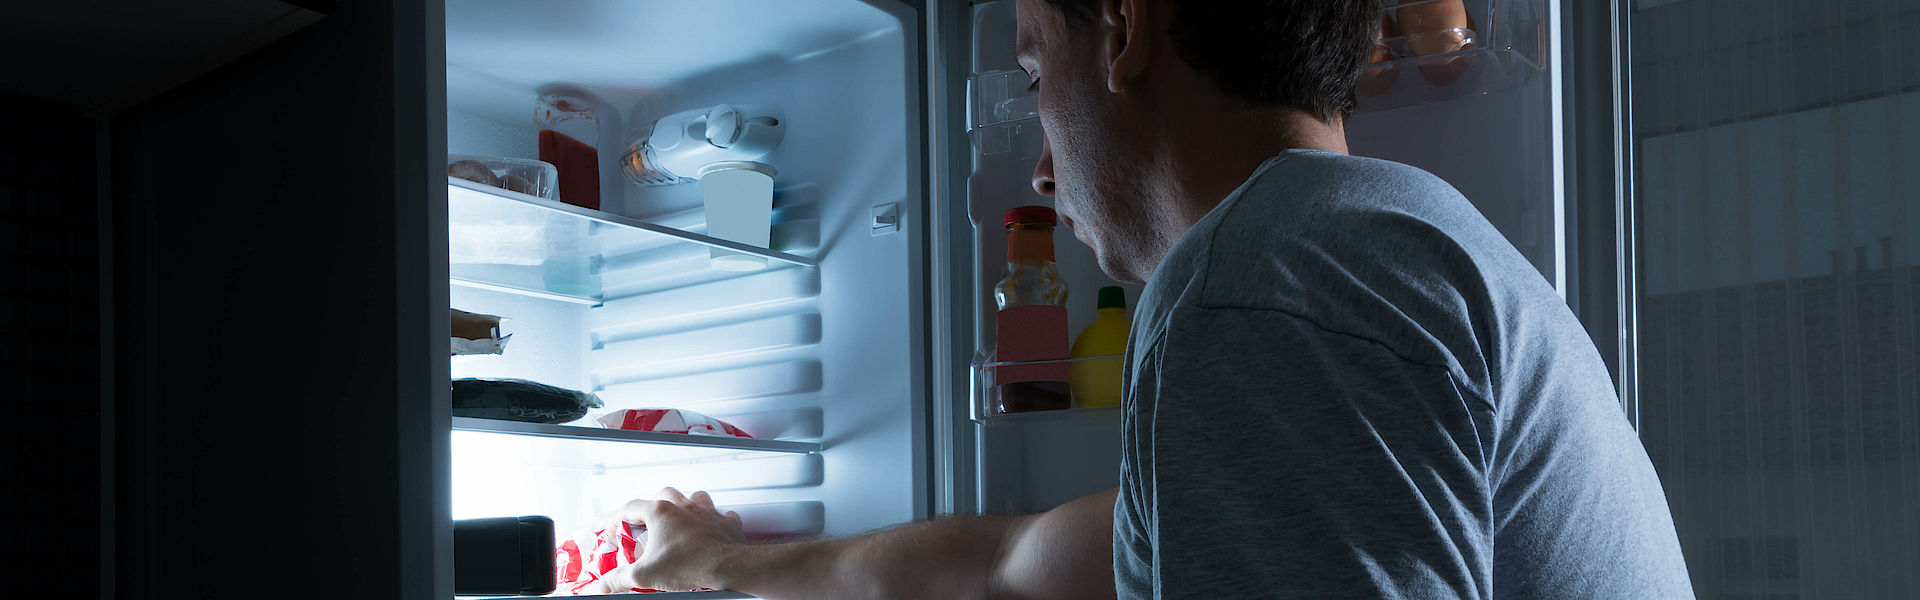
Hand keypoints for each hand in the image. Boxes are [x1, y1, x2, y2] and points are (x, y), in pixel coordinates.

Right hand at [595, 487, 748, 592]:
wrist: (726, 566)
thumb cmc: (689, 564)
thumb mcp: (645, 574)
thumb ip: (620, 578)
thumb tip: (604, 584)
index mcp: (660, 512)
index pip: (631, 507)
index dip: (618, 519)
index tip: (616, 532)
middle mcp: (684, 506)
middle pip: (662, 495)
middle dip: (652, 506)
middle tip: (647, 523)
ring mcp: (706, 512)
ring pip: (693, 497)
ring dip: (685, 506)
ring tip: (679, 520)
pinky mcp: (724, 522)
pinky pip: (720, 514)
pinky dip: (714, 520)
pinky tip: (710, 529)